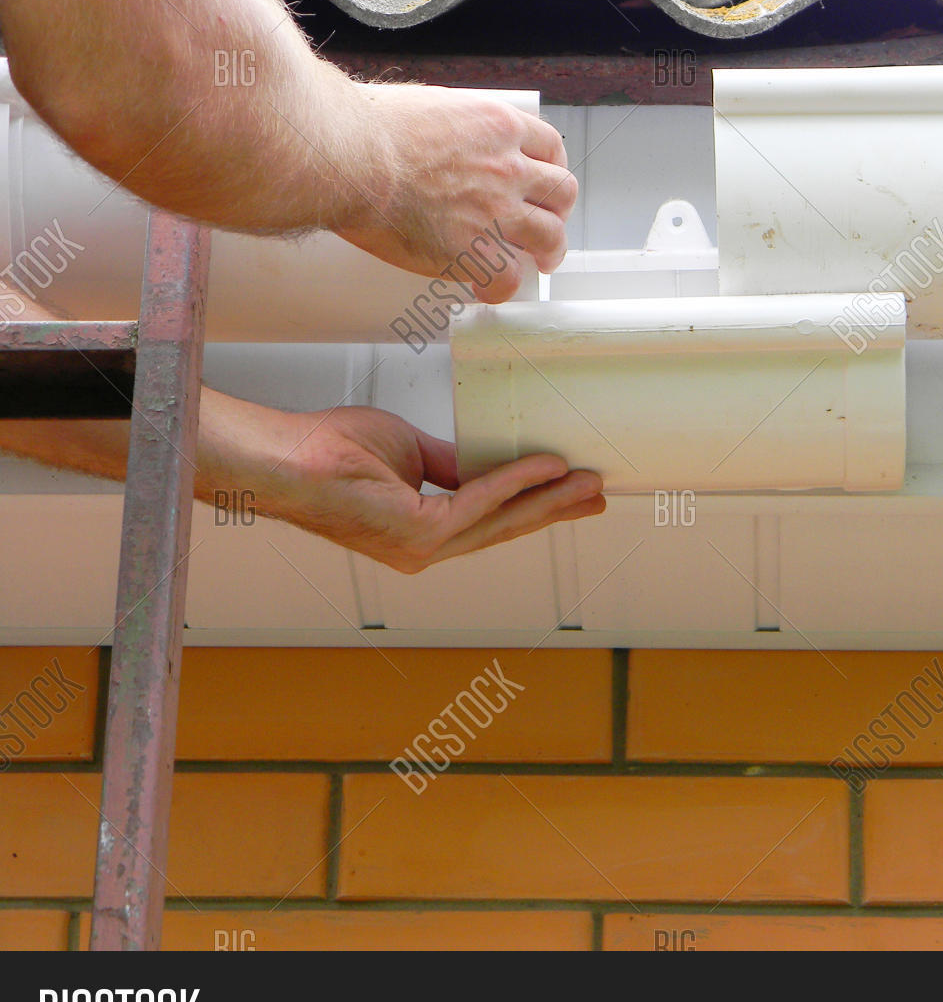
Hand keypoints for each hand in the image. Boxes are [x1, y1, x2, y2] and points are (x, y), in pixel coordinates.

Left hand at [260, 404, 603, 572]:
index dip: (535, 508)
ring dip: (550, 500)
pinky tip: (545, 466)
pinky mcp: (418, 533)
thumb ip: (453, 465)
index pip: (491, 521)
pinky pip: (480, 503)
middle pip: (506, 528)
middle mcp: (425, 549)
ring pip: (502, 521)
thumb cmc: (329, 452)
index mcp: (421, 532)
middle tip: (598, 496)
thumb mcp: (410, 452)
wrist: (286, 458)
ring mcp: (422, 547)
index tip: (571, 493)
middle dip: (556, 510)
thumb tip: (491, 463)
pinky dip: (516, 482)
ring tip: (588, 483)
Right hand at [336, 82, 577, 301]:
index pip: (549, 146)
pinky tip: (489, 289)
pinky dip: (502, 288)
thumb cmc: (365, 128)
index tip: (544, 181)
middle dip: (558, 211)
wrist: (346, 159)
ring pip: (550, 236)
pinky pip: (508, 279)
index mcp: (496, 124)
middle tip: (546, 223)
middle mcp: (506, 166)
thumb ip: (450, 125)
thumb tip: (441, 134)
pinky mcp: (474, 251)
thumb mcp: (425, 105)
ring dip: (549, 251)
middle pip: (561, 192)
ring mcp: (496, 210)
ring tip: (540, 262)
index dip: (551, 168)